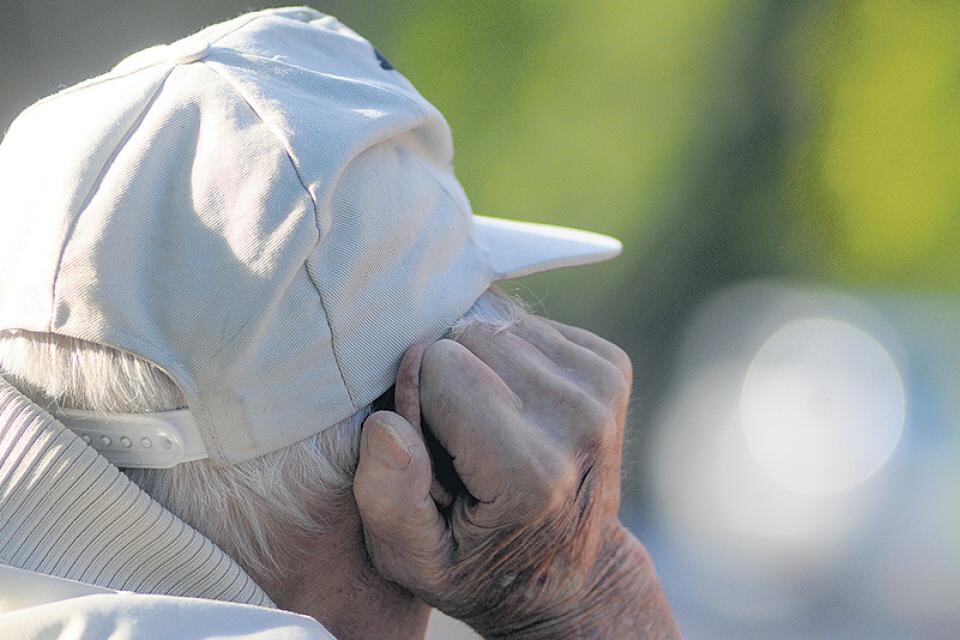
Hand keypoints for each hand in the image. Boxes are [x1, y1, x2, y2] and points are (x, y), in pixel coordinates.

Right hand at [353, 315, 678, 638]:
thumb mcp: (415, 562)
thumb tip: (385, 425)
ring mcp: (603, 389)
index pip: (438, 365)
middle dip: (446, 376)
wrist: (576, 574)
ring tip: (485, 426)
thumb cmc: (478, 567)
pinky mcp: (613, 365)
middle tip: (458, 440)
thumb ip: (389, 500)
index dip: (415, 401)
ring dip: (478, 364)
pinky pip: (528, 324)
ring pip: (496, 322)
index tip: (430, 453)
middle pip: (467, 335)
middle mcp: (578, 421)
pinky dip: (510, 358)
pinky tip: (515, 407)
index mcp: (530, 472)